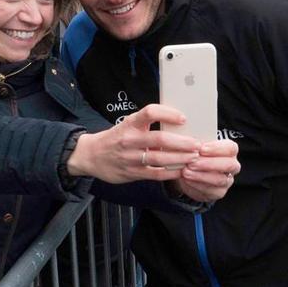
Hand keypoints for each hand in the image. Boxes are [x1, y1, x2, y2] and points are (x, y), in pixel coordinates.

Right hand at [67, 104, 200, 183]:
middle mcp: (129, 139)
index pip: (150, 112)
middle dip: (182, 142)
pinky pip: (155, 174)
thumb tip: (177, 122)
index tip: (183, 118)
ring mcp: (130, 158)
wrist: (91, 156)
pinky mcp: (132, 173)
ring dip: (180, 158)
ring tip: (194, 157)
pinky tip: (181, 170)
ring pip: (159, 158)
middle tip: (196, 144)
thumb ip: (147, 124)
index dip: (168, 114)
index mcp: (130, 123)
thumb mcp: (128, 125)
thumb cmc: (115, 138)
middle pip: (159, 139)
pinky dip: (171, 172)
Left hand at [175, 139, 239, 201]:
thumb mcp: (196, 145)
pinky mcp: (219, 192)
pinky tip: (186, 180)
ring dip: (201, 175)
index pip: (230, 148)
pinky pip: (211, 191)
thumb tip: (187, 140)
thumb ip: (196, 143)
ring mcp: (227, 180)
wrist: (189, 171)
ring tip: (186, 172)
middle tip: (192, 162)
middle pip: (229, 165)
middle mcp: (232, 165)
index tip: (201, 149)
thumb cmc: (196, 153)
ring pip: (220, 179)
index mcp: (230, 150)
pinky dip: (197, 185)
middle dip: (209, 163)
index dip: (217, 149)